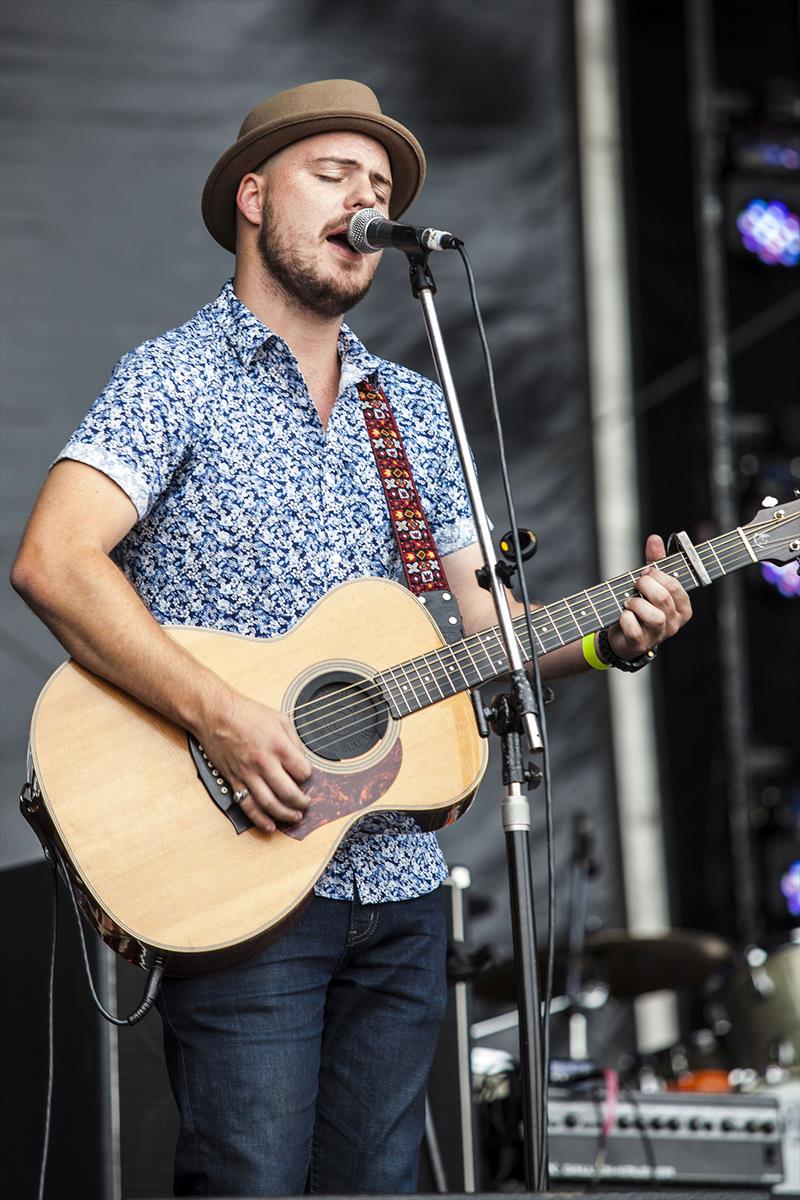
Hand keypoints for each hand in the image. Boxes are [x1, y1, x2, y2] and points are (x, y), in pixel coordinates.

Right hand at [197, 691, 310, 833]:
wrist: (215, 714)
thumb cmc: (246, 714)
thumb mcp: (280, 719)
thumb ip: (294, 741)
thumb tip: (302, 760)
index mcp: (278, 746)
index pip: (303, 772)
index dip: (307, 776)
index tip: (306, 776)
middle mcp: (264, 763)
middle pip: (289, 793)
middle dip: (301, 802)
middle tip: (305, 804)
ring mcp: (248, 774)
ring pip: (270, 804)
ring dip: (285, 815)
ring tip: (294, 817)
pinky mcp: (234, 781)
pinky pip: (248, 806)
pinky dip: (260, 820)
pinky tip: (270, 825)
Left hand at [606, 534, 692, 660]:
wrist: (623, 635)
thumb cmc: (641, 607)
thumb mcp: (650, 584)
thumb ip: (655, 562)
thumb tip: (654, 538)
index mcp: (682, 608)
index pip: (675, 586)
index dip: (657, 575)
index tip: (646, 572)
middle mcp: (674, 623)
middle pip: (663, 597)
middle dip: (644, 585)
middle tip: (636, 584)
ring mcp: (658, 635)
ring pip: (652, 615)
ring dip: (635, 603)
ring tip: (629, 602)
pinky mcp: (640, 644)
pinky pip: (633, 628)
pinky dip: (624, 618)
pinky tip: (623, 615)